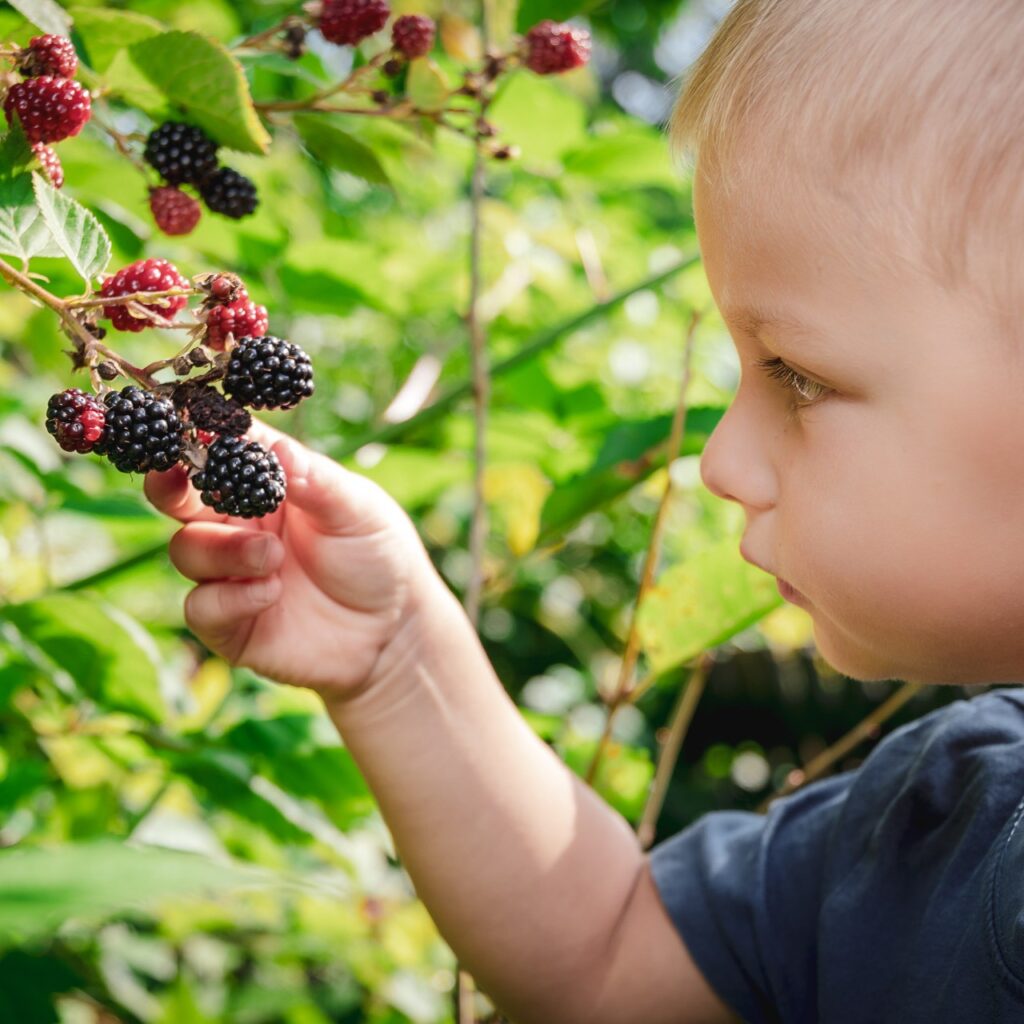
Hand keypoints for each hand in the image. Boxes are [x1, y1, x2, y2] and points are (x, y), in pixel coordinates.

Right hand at [144, 418, 438, 701]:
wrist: (393, 629)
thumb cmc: (377, 555)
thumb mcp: (358, 510)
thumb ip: (318, 482)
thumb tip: (278, 448)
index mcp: (269, 484)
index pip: (223, 449)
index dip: (202, 434)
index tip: (191, 425)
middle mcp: (239, 523)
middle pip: (179, 496)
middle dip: (169, 483)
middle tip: (178, 479)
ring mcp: (230, 573)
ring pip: (186, 550)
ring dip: (224, 550)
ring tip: (272, 555)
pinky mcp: (230, 622)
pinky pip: (201, 606)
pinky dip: (229, 598)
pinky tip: (271, 592)